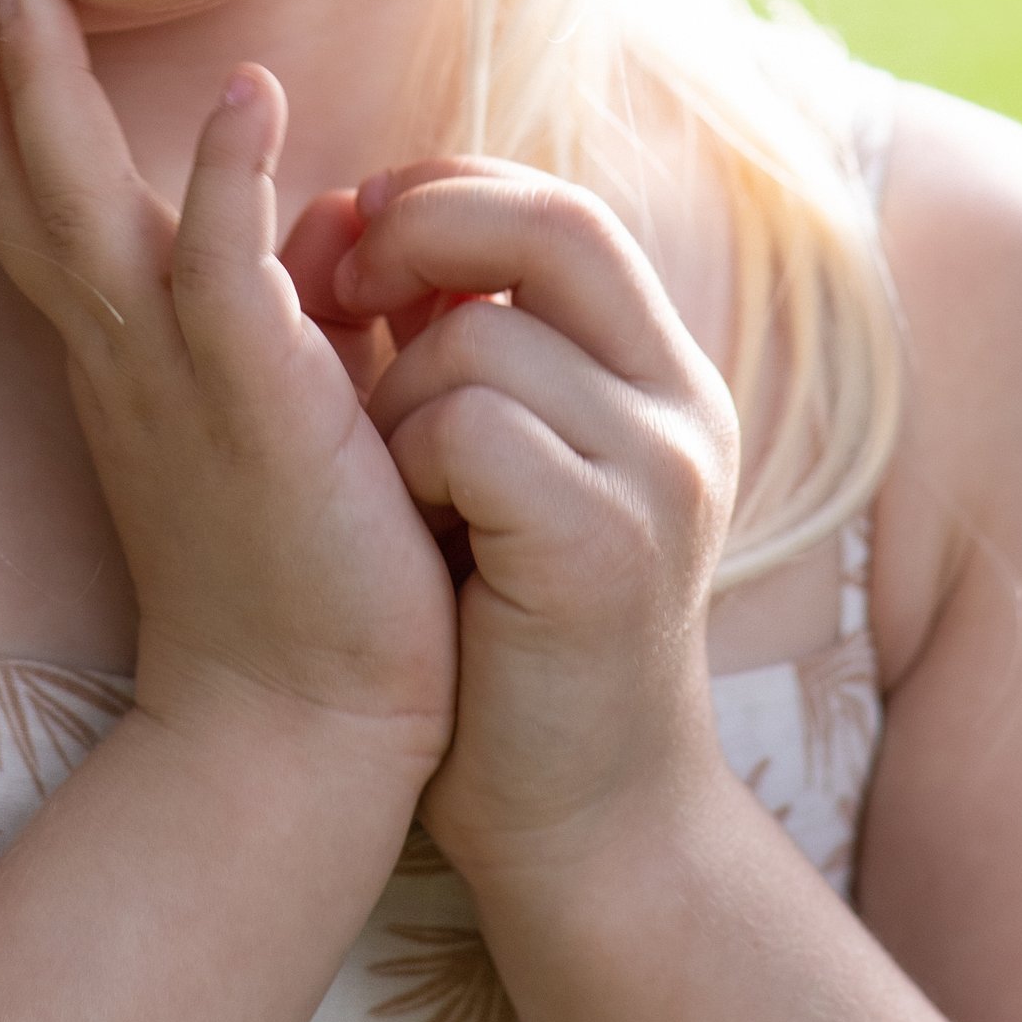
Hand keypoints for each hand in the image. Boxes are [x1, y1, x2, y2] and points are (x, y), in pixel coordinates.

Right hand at [0, 0, 456, 793]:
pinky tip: (247, 92)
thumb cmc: (300, 575)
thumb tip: (315, 218)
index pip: (32, 208)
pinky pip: (231, 276)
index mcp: (120, 357)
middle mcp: (122, 358)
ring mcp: (176, 380)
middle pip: (21, 193)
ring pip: (87, 215)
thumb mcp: (279, 409)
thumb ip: (280, 308)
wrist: (307, 731)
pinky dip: (233, 181)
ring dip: (52, 102)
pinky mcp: (257, 406)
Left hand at [334, 163, 740, 876]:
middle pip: (553, 227)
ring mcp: (660, 474)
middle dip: (421, 232)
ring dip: (393, 399)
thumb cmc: (508, 641)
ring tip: (395, 487)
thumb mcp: (495, 461)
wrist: (582, 827)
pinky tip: (419, 537)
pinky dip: (411, 465)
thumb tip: (353, 209)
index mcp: (662, 377)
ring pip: (477, 342)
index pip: (561, 211)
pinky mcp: (607, 544)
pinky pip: (469, 428)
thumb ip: (459, 339)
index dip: (449, 194)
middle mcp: (684, 409)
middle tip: (337, 290)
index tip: (355, 226)